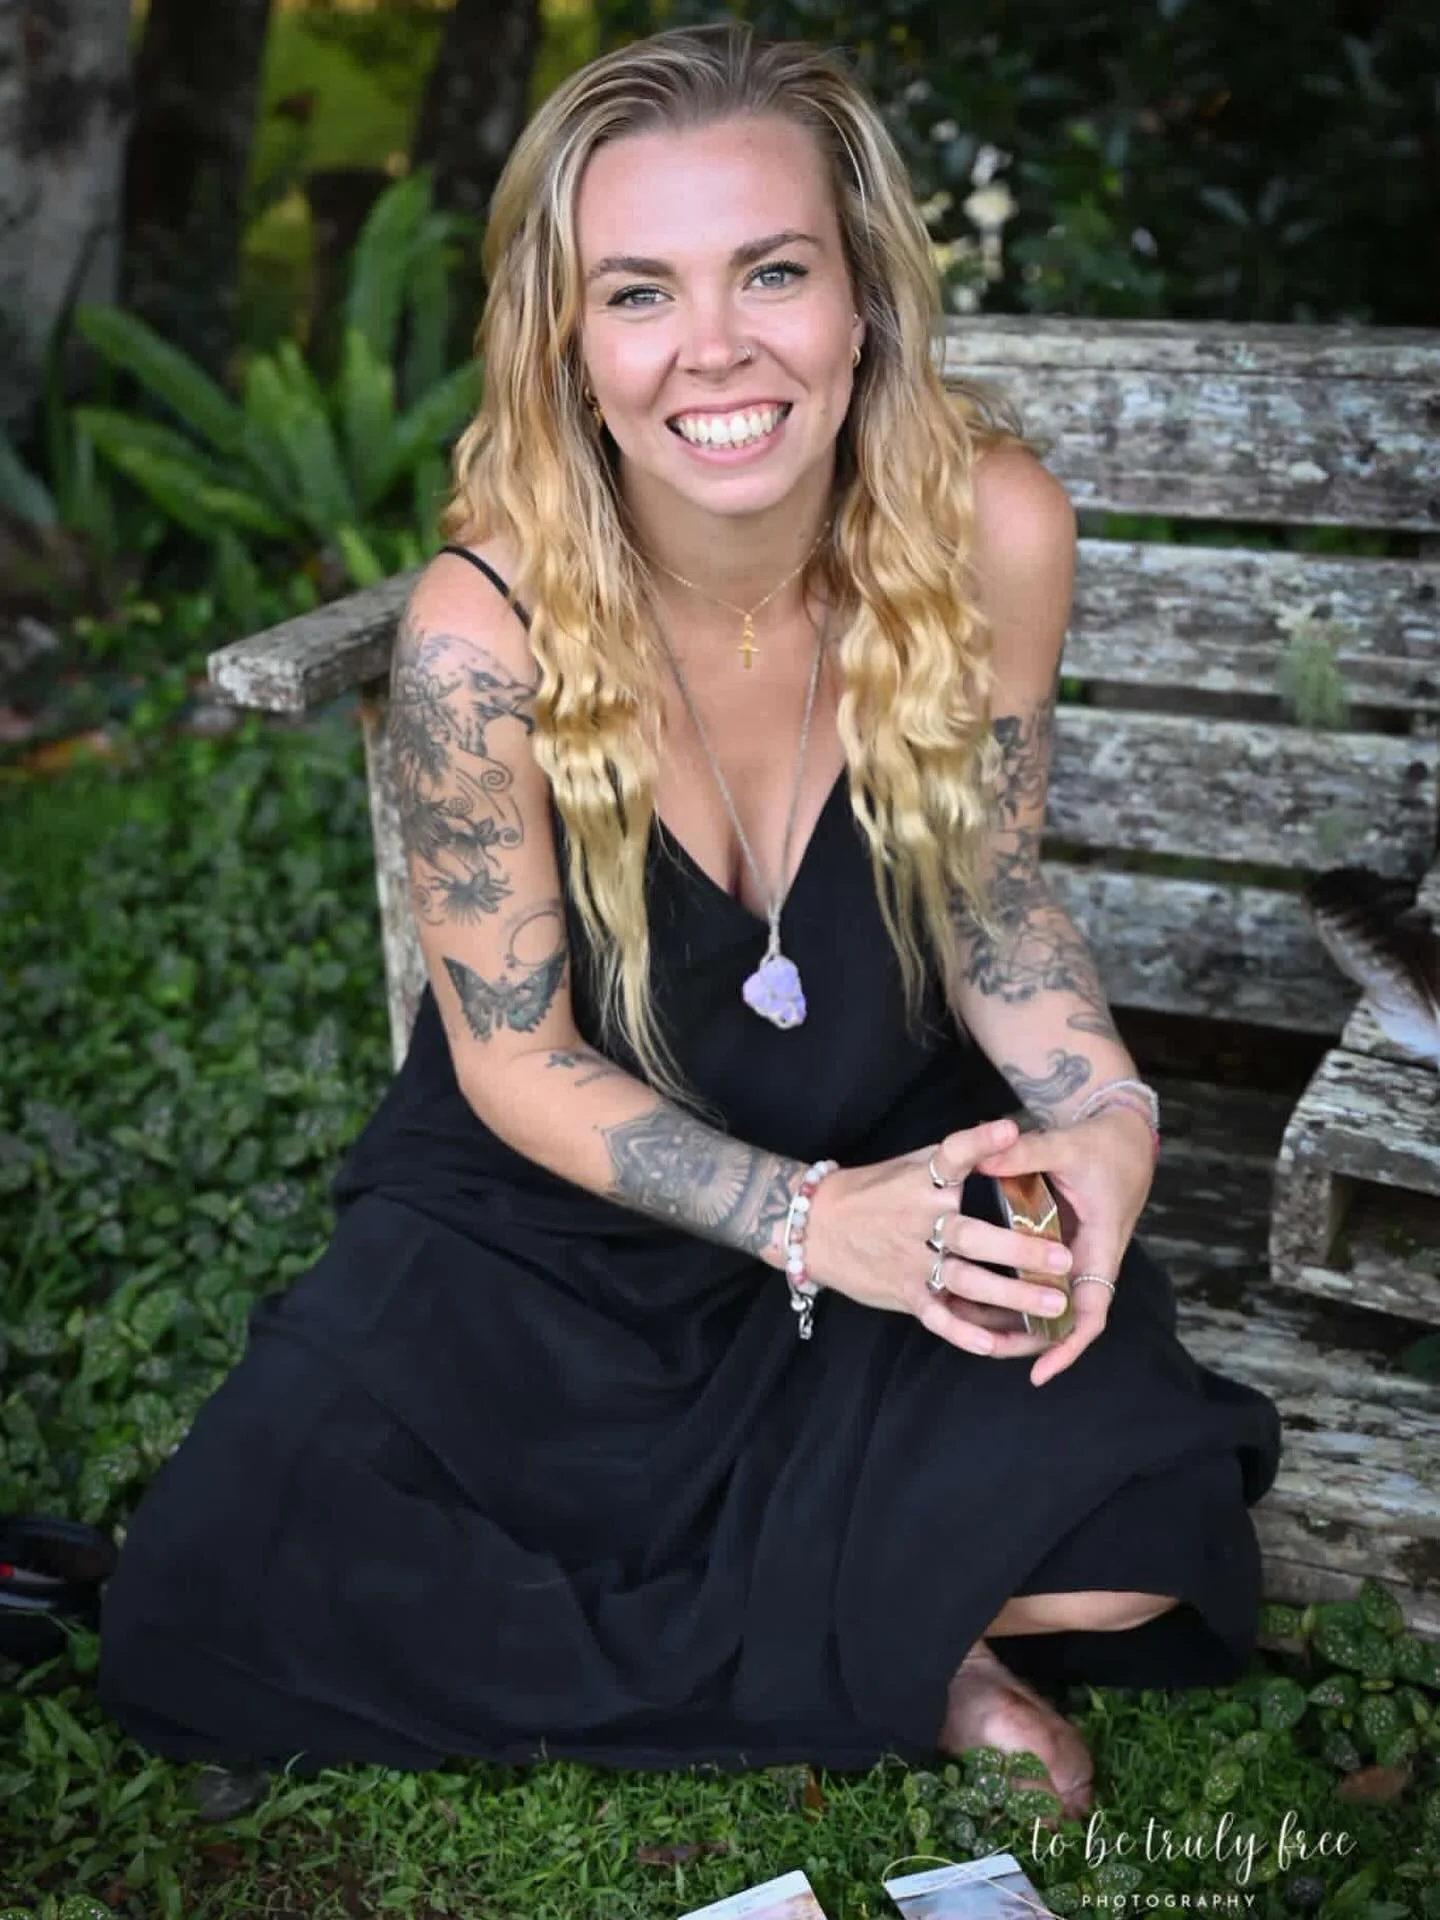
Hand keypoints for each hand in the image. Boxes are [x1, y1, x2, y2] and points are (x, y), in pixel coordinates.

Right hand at [802, 1117, 1077, 1364]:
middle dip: (1018, 1249)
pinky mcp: (903, 1291)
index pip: (951, 1156)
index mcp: (920, 1181)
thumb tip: (1003, 1132)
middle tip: (1063, 1257)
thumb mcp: (907, 1165)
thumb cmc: (871, 1193)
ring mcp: (910, 1260)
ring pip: (964, 1281)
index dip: (979, 1143)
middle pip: (972, 1236)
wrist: (813, 1227)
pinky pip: (936, 1315)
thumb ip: (952, 1159)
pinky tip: (993, 1343)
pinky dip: (962, 1331)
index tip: (1008, 1130)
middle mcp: (918, 1221)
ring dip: (1009, 1295)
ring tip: (1052, 1303)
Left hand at [973, 1104, 1155, 1384]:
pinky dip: (1008, 1289)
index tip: (1039, 1373)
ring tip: (963, 1324)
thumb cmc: (1104, 1146)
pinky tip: (970, 1291)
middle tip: (979, 1347)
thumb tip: (980, 1158)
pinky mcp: (1057, 1245)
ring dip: (1009, 1317)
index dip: (1067, 1347)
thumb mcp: (1066, 1145)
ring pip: (1042, 1302)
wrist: (1124, 1135)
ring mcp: (1071, 1256)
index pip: (1089, 1314)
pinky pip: (1034, 1278)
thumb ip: (1025, 1152)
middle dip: (1024, 1340)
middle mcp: (1086, 1260)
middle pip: (1059, 1319)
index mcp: (1100, 1248)